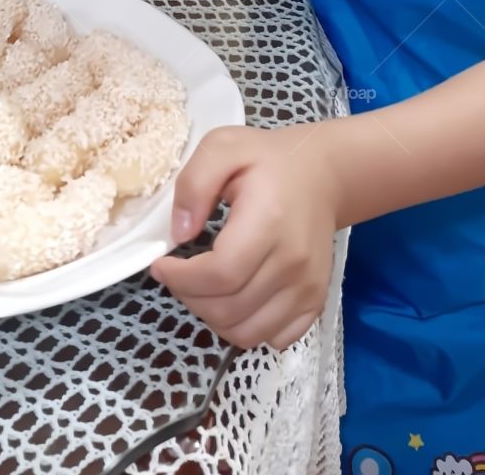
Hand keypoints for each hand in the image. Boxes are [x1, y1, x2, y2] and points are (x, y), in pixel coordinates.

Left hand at [150, 123, 339, 349]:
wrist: (323, 174)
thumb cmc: (269, 159)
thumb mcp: (223, 147)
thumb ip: (195, 184)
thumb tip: (180, 233)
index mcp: (269, 221)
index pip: (220, 274)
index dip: (181, 279)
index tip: (161, 264)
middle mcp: (293, 261)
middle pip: (229, 309)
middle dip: (189, 297)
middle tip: (178, 274)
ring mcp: (308, 286)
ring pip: (248, 332)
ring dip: (213, 317)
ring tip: (201, 287)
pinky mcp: (315, 300)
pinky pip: (274, 338)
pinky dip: (245, 328)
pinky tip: (234, 299)